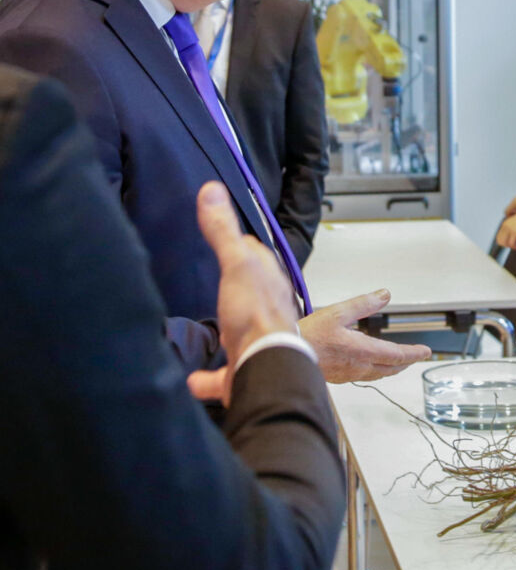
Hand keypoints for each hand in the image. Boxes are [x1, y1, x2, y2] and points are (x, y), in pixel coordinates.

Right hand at [191, 182, 298, 403]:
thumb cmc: (254, 313)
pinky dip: (208, 378)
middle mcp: (267, 309)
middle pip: (251, 292)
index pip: (256, 255)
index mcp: (268, 282)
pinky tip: (193, 380)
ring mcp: (256, 339)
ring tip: (217, 326)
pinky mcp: (243, 368)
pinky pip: (223, 374)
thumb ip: (223, 230)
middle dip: (237, 286)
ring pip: (242, 331)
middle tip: (221, 280)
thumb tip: (212, 189)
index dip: (242, 245)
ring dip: (231, 330)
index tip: (231, 238)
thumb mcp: (237, 263)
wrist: (263, 364)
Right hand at [298, 289, 431, 382]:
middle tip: (416, 357)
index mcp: (363, 351)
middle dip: (406, 362)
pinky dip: (375, 371)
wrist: (286, 354)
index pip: (398, 355)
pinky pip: (364, 376)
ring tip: (398, 363)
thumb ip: (364, 304)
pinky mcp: (339, 377)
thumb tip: (384, 295)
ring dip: (391, 368)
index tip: (425, 352)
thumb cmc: (309, 336)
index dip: (414, 353)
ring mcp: (349, 374)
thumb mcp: (339, 312)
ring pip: (378, 374)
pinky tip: (370, 366)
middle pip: (391, 368)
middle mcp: (359, 366)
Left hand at [496, 211, 515, 248]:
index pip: (499, 235)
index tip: (512, 242)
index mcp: (506, 223)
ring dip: (510, 246)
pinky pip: (511, 243)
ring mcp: (510, 228)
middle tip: (513, 245)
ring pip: (503, 243)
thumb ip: (514, 228)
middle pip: (499, 240)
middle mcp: (506, 225)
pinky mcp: (515, 232)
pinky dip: (515, 247)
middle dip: (506, 245)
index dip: (504, 241)